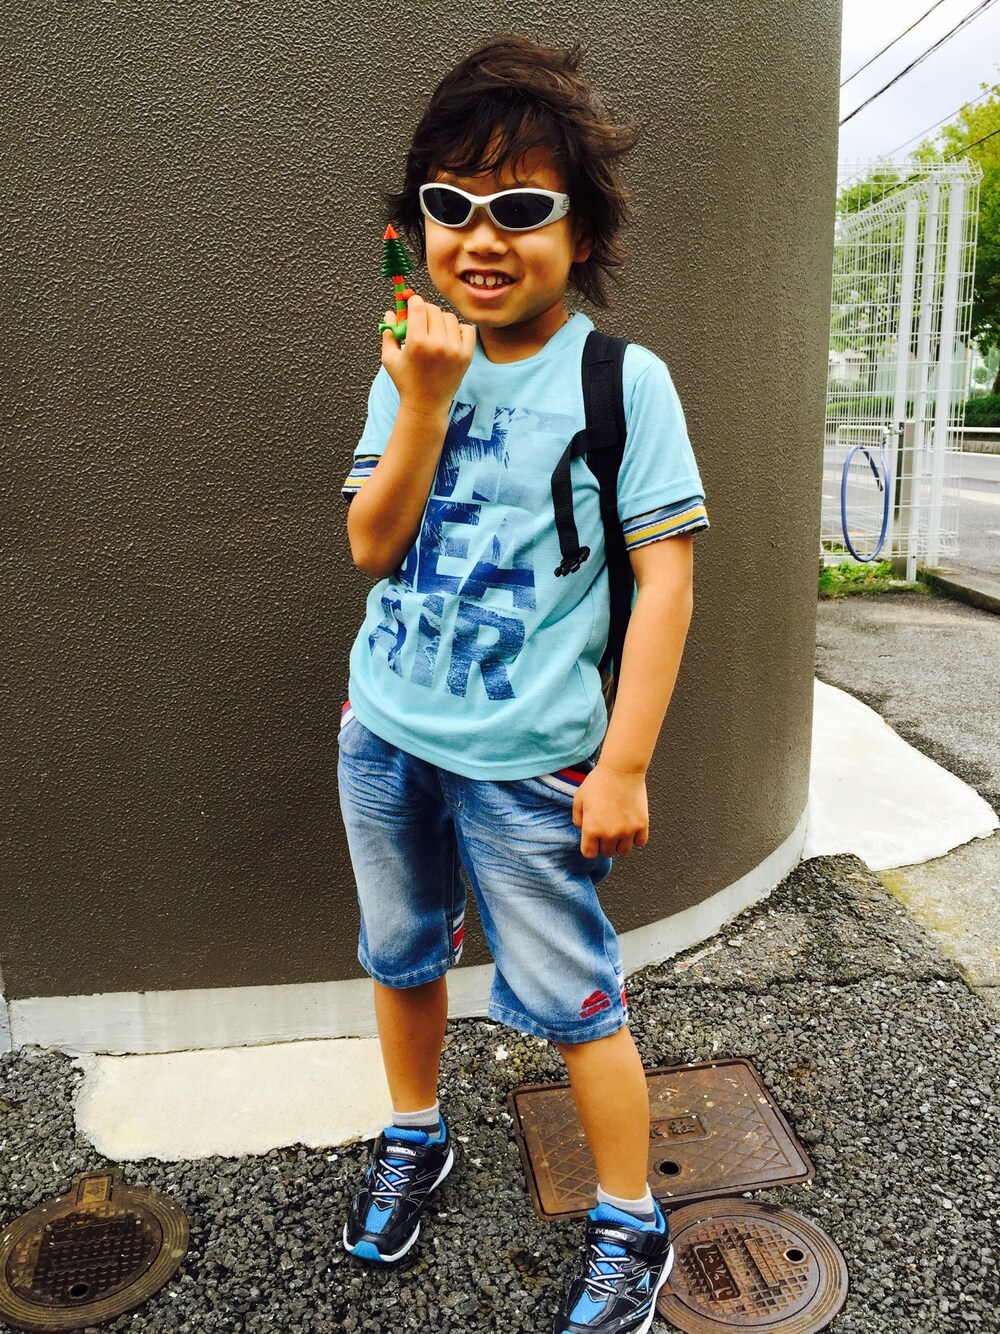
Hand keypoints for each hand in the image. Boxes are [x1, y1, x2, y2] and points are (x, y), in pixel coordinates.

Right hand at [381, 294, 475, 418]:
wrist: (426, 405)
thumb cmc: (405, 381)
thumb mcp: (389, 358)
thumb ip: (389, 332)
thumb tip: (391, 311)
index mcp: (417, 342)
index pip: (418, 306)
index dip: (413, 302)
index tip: (411, 305)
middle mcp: (438, 344)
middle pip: (433, 309)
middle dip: (424, 311)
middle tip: (420, 320)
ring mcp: (455, 349)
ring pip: (449, 317)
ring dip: (440, 320)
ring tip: (433, 332)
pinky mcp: (466, 355)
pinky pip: (466, 328)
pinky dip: (458, 329)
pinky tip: (448, 337)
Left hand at [572, 764, 648, 858]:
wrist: (621, 770)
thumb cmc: (599, 782)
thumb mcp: (579, 799)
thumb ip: (578, 818)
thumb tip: (583, 829)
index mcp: (591, 829)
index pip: (589, 854)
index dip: (590, 847)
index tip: (592, 841)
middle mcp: (609, 834)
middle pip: (607, 853)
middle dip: (604, 844)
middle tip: (605, 831)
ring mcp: (627, 831)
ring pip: (624, 851)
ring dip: (620, 844)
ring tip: (619, 832)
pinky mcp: (641, 825)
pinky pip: (640, 843)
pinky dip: (636, 839)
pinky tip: (631, 828)